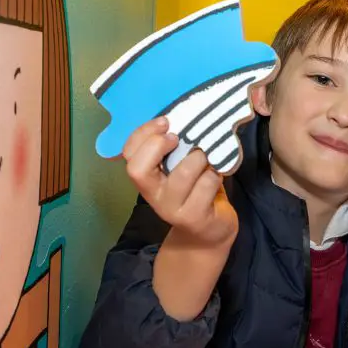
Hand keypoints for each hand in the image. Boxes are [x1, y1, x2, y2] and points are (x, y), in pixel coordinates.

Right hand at [123, 117, 238, 247]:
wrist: (209, 232)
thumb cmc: (195, 191)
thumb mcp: (179, 168)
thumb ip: (173, 149)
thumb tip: (180, 115)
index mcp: (147, 179)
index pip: (129, 155)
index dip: (144, 134)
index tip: (166, 122)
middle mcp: (154, 196)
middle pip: (139, 169)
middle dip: (159, 146)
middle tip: (179, 139)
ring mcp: (173, 209)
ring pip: (184, 171)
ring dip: (201, 157)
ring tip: (207, 158)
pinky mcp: (195, 217)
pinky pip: (207, 183)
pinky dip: (217, 173)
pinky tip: (219, 175)